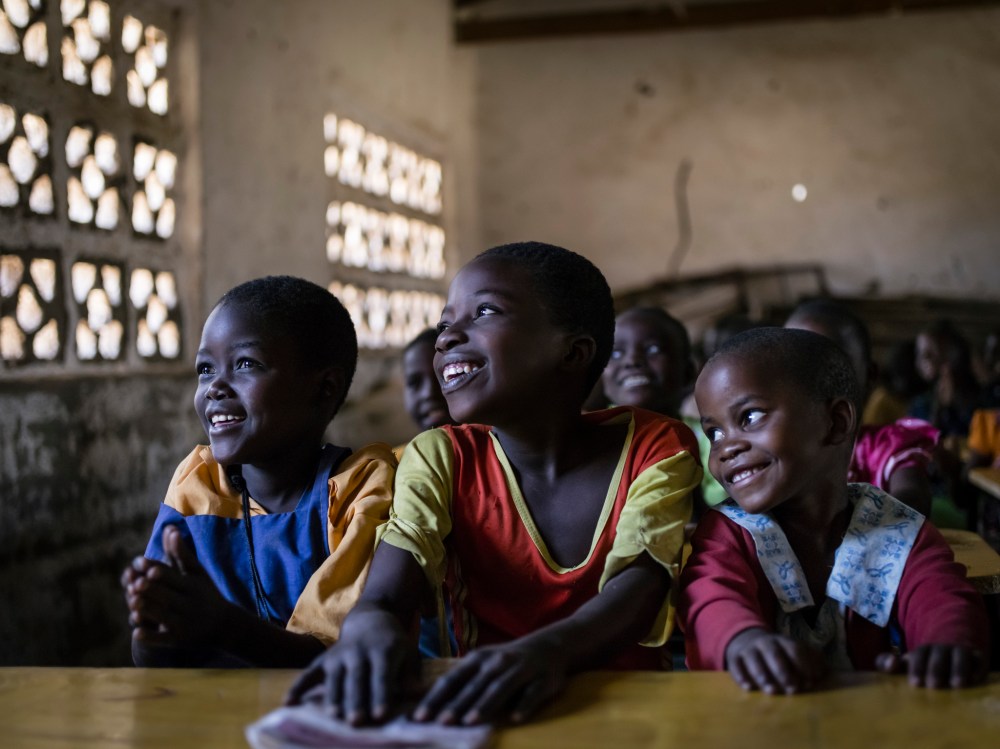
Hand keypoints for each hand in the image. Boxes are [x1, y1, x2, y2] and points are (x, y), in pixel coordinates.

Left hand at [126, 525, 233, 649]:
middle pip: (168, 595)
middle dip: (152, 590)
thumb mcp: (198, 573)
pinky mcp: (177, 640)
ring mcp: (183, 623)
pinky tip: (136, 632)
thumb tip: (170, 528)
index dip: (158, 570)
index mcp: (193, 585)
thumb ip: (181, 553)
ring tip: (133, 603)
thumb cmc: (206, 594)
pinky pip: (162, 639)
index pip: (174, 576)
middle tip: (135, 584)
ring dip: (148, 610)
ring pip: (163, 616)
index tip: (142, 564)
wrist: (224, 626)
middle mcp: (189, 603)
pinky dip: (150, 637)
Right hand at [285, 605, 418, 724]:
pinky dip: (298, 686)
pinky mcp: (324, 659)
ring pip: (335, 677)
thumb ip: (410, 674)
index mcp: (383, 650)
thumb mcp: (408, 653)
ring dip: (334, 697)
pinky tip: (289, 703)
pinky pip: (309, 672)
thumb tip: (417, 693)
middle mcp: (359, 651)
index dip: (381, 694)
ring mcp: (339, 654)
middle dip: (356, 700)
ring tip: (333, 717)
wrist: (371, 619)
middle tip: (356, 722)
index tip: (381, 715)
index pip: (382, 675)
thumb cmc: (393, 644)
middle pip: (357, 678)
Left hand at [414, 635, 568, 725]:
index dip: (436, 698)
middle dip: (457, 704)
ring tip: (470, 721)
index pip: (453, 679)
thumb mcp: (484, 664)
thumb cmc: (507, 661)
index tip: (420, 717)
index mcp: (478, 659)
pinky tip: (515, 718)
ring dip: (484, 704)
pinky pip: (533, 694)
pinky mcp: (543, 680)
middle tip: (441, 723)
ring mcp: (521, 670)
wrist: (550, 646)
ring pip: (500, 688)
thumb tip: (432, 706)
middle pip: (474, 686)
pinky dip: (524, 705)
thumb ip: (463, 682)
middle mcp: (497, 663)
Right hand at [724, 628, 826, 694]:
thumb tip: (821, 672)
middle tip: (792, 689)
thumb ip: (810, 659)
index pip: (794, 649)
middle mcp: (765, 643)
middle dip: (784, 672)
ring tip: (771, 691)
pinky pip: (736, 665)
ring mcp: (749, 649)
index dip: (803, 665)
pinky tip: (749, 687)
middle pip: (774, 654)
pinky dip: (741, 676)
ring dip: (763, 675)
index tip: (809, 682)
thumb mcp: (794, 651)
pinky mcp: (735, 657)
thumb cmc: (777, 653)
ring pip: (754, 660)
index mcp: (783, 641)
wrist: (745, 640)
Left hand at [876, 644, 987, 688]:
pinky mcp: (976, 658)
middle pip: (938, 655)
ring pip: (959, 656)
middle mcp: (941, 649)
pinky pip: (978, 660)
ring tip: (957, 685)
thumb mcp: (905, 663)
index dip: (916, 668)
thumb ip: (887, 663)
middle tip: (933, 685)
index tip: (915, 683)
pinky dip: (977, 668)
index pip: (918, 655)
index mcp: (922, 651)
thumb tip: (889, 663)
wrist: (950, 646)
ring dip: (958, 669)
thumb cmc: (922, 663)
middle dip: (935, 669)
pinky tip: (974, 679)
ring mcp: (959, 652)